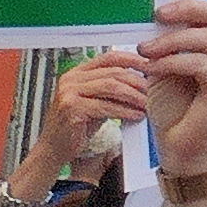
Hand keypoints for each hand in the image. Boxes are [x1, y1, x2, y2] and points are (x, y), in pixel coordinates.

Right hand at [35, 51, 154, 181]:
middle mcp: (71, 79)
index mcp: (78, 72)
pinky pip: (105, 106)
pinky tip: (136, 116)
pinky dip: (125, 111)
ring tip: (147, 105)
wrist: (54, 148)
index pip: (109, 57)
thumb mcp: (96, 100)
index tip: (151, 66)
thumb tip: (144, 79)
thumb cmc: (79, 124)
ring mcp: (69, 93)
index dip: (133, 60)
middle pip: (114, 72)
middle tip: (152, 92)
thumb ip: (112, 87)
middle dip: (137, 82)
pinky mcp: (71, 108)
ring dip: (134, 96)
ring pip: (111, 87)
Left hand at [138, 0, 206, 178]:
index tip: (158, 10)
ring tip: (144, 52)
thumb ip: (169, 44)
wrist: (183, 148)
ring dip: (170, 42)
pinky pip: (202, 63)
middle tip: (159, 16)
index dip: (189, 4)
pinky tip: (153, 69)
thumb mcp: (165, 67)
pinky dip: (173, 62)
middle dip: (189, 10)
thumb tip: (158, 17)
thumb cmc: (175, 109)